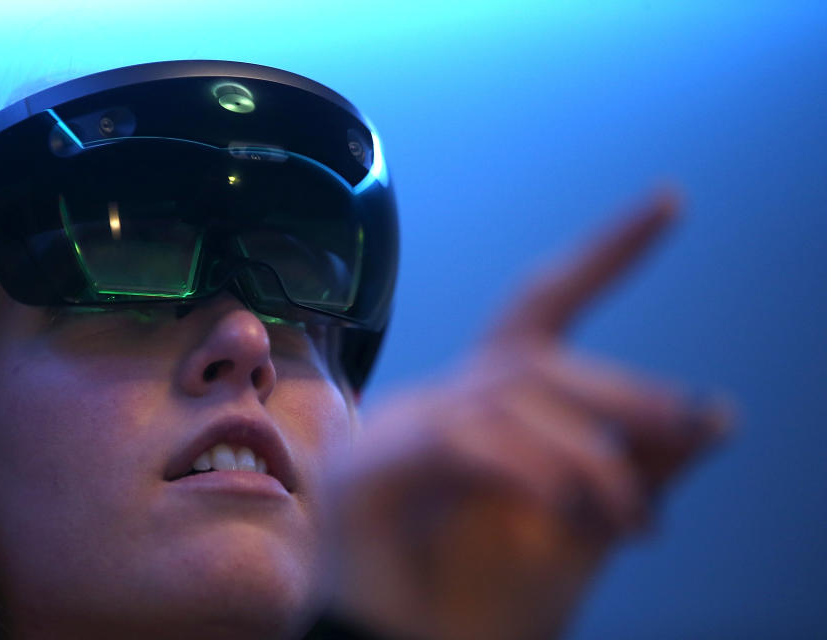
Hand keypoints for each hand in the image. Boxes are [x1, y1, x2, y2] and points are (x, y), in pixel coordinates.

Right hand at [323, 189, 736, 639]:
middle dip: (614, 389)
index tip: (668, 201)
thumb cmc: (486, 599)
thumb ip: (641, 466)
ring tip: (629, 513)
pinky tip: (564, 504)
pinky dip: (523, 470)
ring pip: (505, 398)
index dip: (606, 254)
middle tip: (679, 421)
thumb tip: (716, 413)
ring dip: (582, 450)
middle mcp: (443, 402)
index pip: (546, 308)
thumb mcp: (585, 525)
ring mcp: (401, 431)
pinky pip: (460, 444)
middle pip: (535, 357)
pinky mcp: (374, 471)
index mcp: (489, 408)